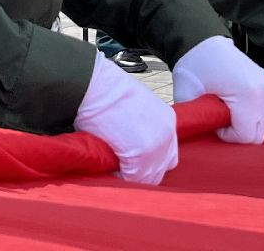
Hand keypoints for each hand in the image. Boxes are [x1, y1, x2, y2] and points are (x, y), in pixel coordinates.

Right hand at [75, 49, 178, 183]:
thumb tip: (131, 148)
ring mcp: (157, 144)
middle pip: (161, 169)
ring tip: (113, 168)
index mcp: (168, 120)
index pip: (166, 156)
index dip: (149, 163)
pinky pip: (134, 177)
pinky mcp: (141, 153)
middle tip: (121, 170)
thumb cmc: (109, 95)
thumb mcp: (135, 109)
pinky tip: (109, 167)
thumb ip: (142, 129)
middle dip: (142, 173)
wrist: (96, 86)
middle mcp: (168, 133)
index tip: (131, 165)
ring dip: (132, 176)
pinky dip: (121, 178)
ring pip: (149, 177)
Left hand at [171, 36, 263, 145]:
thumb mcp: (187, 96)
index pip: (246, 136)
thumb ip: (197, 120)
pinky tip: (246, 110)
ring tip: (234, 116)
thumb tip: (203, 134)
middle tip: (223, 120)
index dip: (228, 136)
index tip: (215, 122)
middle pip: (260, 134)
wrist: (205, 44)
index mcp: (247, 94)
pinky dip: (263, 116)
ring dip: (253, 126)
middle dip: (240, 133)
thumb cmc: (195, 69)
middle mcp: (263, 91)